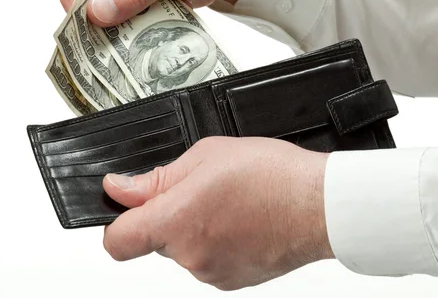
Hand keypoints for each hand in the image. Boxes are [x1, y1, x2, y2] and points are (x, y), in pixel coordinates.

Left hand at [102, 136, 334, 290]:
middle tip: (201, 188)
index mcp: (175, 221)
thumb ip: (156, 178)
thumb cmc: (272, 176)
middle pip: (155, 239)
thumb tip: (120, 189)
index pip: (117, 242)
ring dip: (196, 226)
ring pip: (185, 248)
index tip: (126, 204)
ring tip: (229, 201)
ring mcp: (213, 272)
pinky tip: (241, 219)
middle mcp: (190, 256)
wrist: (319, 204)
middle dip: (169, 213)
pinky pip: (209, 258)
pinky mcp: (234, 280)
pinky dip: (217, 241)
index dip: (117, 221)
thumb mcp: (205, 156)